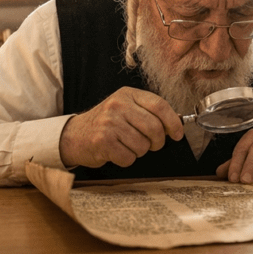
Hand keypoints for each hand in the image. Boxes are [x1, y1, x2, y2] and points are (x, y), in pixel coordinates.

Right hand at [59, 86, 184, 168]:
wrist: (75, 135)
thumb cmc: (106, 123)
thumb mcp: (126, 108)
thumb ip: (148, 112)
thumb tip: (176, 123)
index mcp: (127, 94)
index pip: (159, 105)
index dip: (173, 122)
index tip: (178, 134)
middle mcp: (117, 105)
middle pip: (154, 127)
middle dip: (158, 142)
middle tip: (153, 144)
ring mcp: (109, 123)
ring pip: (143, 145)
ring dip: (140, 151)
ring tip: (127, 145)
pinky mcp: (102, 142)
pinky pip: (129, 157)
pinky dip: (127, 159)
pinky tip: (117, 152)